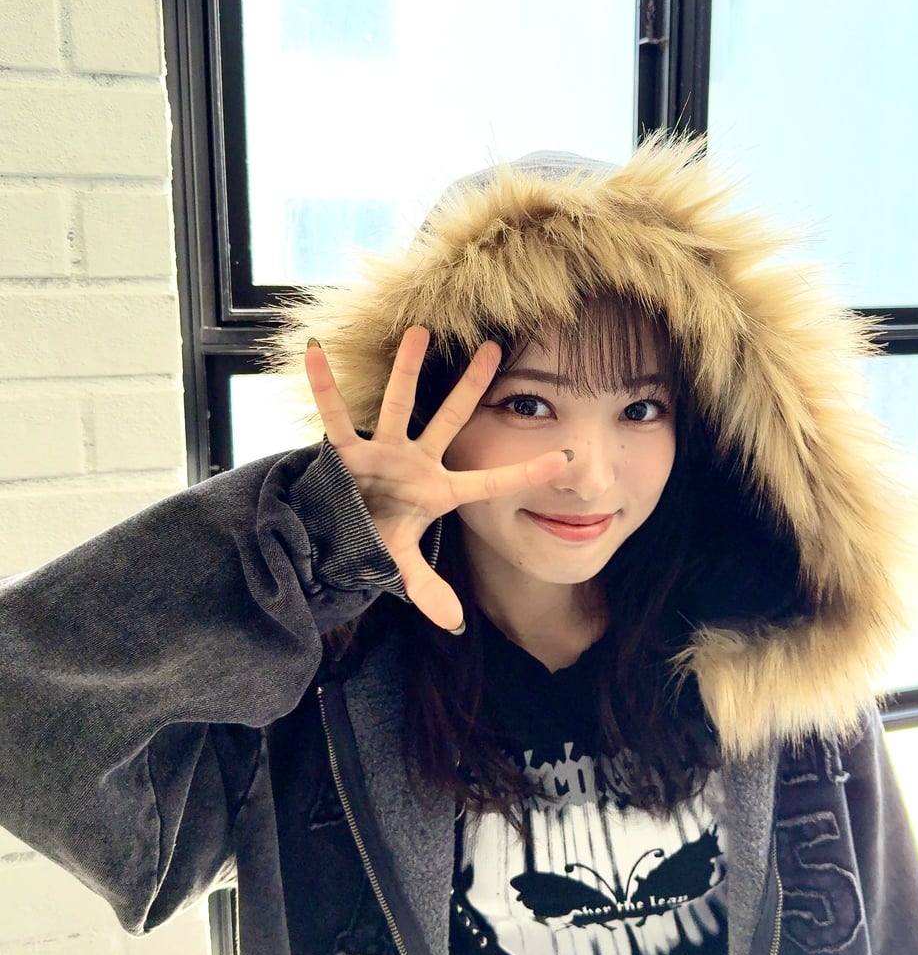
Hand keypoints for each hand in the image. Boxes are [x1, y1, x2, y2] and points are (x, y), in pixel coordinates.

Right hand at [304, 326, 569, 630]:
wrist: (335, 533)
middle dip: (471, 387)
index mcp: (438, 490)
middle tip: (495, 349)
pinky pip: (335, 417)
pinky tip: (316, 350)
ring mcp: (383, 452)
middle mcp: (416, 461)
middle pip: (450, 420)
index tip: (564, 458)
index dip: (525, 473)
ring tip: (419, 331)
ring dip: (407, 371)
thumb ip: (426, 588)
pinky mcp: (346, 452)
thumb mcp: (401, 563)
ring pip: (400, 406)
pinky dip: (324, 386)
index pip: (490, 483)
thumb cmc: (376, 537)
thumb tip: (452, 623)